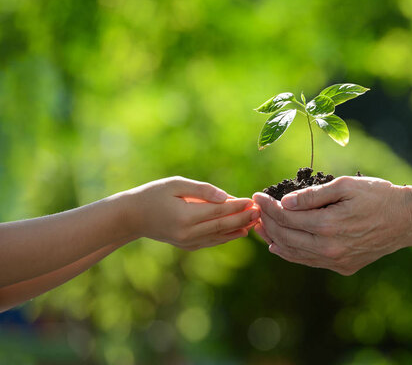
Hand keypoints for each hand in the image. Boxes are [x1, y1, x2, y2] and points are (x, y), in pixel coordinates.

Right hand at [121, 177, 258, 249]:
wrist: (132, 217)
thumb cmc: (153, 194)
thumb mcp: (176, 184)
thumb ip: (202, 190)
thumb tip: (225, 196)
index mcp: (185, 216)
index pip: (218, 211)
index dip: (237, 206)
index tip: (251, 200)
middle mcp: (187, 233)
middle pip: (222, 225)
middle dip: (243, 219)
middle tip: (260, 212)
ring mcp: (187, 242)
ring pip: (219, 236)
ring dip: (239, 229)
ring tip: (255, 222)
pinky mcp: (187, 246)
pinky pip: (211, 242)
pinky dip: (227, 237)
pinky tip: (239, 232)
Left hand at [253, 176, 411, 274]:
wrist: (407, 219)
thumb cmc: (378, 195)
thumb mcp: (346, 185)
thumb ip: (314, 195)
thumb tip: (285, 202)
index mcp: (329, 225)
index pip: (286, 217)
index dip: (268, 206)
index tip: (258, 195)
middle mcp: (330, 248)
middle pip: (285, 236)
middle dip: (267, 221)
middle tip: (256, 209)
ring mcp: (336, 261)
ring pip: (294, 253)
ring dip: (274, 239)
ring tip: (260, 227)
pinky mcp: (343, 267)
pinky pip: (309, 262)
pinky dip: (291, 254)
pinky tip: (279, 246)